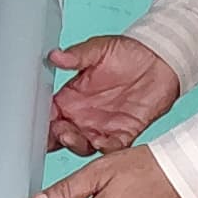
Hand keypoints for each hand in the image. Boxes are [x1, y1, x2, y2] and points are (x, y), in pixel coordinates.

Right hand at [47, 33, 179, 155]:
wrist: (159, 60)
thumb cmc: (127, 53)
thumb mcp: (98, 49)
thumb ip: (77, 56)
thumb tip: (55, 56)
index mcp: (71, 97)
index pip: (49, 114)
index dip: (41, 119)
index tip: (38, 119)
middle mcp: (83, 116)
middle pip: (60, 135)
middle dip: (54, 137)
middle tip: (56, 129)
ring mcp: (102, 127)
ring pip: (81, 145)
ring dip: (74, 144)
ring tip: (71, 135)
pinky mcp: (124, 133)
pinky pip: (111, 148)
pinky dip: (106, 148)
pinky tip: (103, 142)